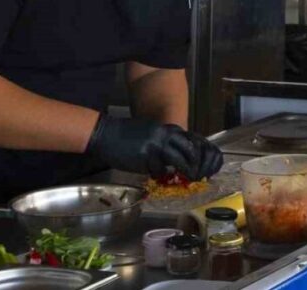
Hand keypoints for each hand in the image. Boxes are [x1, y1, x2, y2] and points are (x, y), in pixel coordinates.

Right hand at [85, 114, 222, 179]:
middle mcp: (164, 135)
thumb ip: (166, 142)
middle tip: (196, 175)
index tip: (201, 164)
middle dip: (195, 165)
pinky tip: (152, 174)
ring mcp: (156, 146)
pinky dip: (158, 175)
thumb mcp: (151, 132)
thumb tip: (179, 157)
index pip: (192, 140)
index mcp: (167, 128)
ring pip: (178, 162)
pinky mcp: (145, 158)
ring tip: (183, 179)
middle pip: (190, 151)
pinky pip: (158, 171)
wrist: (105, 134)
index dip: (199, 154)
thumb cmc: (127, 134)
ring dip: (182, 172)